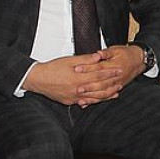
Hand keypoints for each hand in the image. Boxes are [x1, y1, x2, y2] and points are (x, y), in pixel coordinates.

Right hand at [22, 46, 141, 105]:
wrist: (37, 79)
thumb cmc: (52, 69)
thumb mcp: (69, 60)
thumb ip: (85, 59)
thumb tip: (98, 56)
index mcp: (78, 77)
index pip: (99, 74)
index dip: (110, 72)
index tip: (119, 70)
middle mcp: (77, 89)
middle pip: (99, 87)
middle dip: (112, 84)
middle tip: (122, 81)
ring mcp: (74, 97)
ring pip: (94, 97)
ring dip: (106, 95)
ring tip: (116, 92)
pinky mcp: (70, 101)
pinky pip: (85, 102)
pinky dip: (95, 101)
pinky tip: (101, 99)